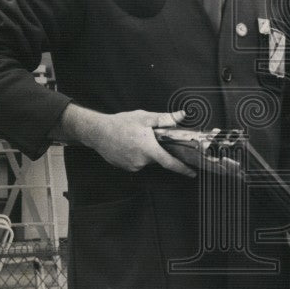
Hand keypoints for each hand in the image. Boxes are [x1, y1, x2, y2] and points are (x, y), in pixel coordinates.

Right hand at [58, 104, 196, 176]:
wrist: (97, 132)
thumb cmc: (120, 123)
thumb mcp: (144, 118)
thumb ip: (165, 119)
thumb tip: (181, 116)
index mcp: (149, 149)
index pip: (170, 163)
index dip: (183, 169)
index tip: (192, 173)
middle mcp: (142, 161)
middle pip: (157, 158)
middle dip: (156, 149)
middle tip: (147, 137)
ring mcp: (133, 166)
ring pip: (147, 160)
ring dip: (145, 151)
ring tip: (134, 139)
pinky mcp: (125, 167)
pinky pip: (137, 162)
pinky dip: (136, 154)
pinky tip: (129, 145)